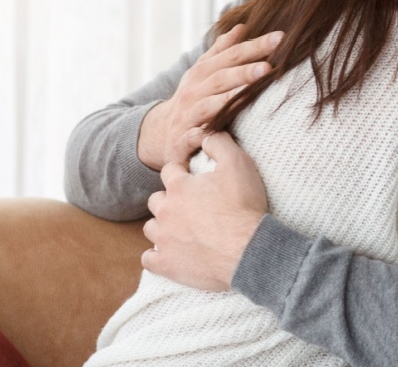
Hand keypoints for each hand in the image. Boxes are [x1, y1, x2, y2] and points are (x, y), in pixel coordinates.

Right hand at [137, 25, 282, 170]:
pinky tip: (223, 130)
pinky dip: (207, 132)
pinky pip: (196, 135)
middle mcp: (193, 90)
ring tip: (251, 92)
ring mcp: (188, 114)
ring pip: (209, 104)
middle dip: (245, 71)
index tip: (279, 38)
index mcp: (201, 72)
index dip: (253, 46)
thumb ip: (221, 50)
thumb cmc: (191, 98)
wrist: (160, 132)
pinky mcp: (184, 139)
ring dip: (230, 97)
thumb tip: (241, 27)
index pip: (230, 55)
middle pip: (221, 78)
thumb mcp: (202, 72)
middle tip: (269, 66)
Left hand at [141, 131, 268, 290]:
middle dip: (169, 200)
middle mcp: (165, 211)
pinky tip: (171, 253)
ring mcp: (163, 240)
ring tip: (181, 229)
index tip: (192, 179)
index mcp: (179, 187)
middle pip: (156, 200)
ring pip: (150, 228)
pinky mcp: (166, 265)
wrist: (248, 250)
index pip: (169, 171)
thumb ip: (219, 143)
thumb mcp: (238, 164)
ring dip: (162, 226)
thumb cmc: (244, 206)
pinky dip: (157, 256)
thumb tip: (206, 133)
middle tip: (190, 206)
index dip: (181, 173)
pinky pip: (149, 259)